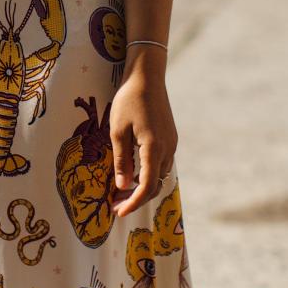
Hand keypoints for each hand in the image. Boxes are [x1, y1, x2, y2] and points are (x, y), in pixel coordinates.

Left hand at [108, 64, 176, 217]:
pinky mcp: (170, 137)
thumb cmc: (129, 100)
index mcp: (154, 148)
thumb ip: (121, 160)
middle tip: (116, 206)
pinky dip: (148, 174)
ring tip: (122, 192)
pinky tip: (134, 172)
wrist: (147, 75)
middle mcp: (167, 149)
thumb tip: (122, 187)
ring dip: (142, 187)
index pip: (146, 186)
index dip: (133, 203)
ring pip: (159, 175)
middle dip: (136, 199)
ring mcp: (171, 143)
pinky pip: (161, 163)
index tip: (118, 212)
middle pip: (155, 185)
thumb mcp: (118, 130)